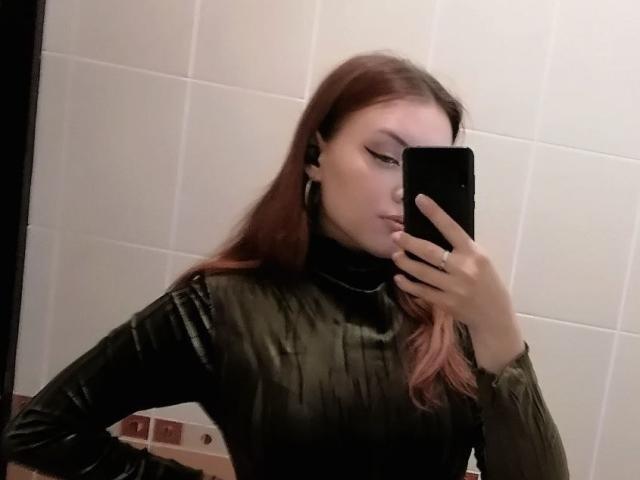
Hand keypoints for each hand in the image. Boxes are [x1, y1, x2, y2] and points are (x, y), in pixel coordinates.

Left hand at [390, 194, 516, 337]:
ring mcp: (453, 287)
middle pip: (430, 252)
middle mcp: (463, 269)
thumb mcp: (481, 260)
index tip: (420, 199)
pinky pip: (421, 291)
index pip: (451, 228)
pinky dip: (408, 284)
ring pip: (422, 272)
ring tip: (396, 255)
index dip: (435, 213)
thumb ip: (462, 248)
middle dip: (410, 243)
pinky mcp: (446, 303)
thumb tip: (437, 232)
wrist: (494, 316)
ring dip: (405, 262)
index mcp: (474, 254)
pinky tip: (399, 277)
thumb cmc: (487, 283)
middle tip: (396, 236)